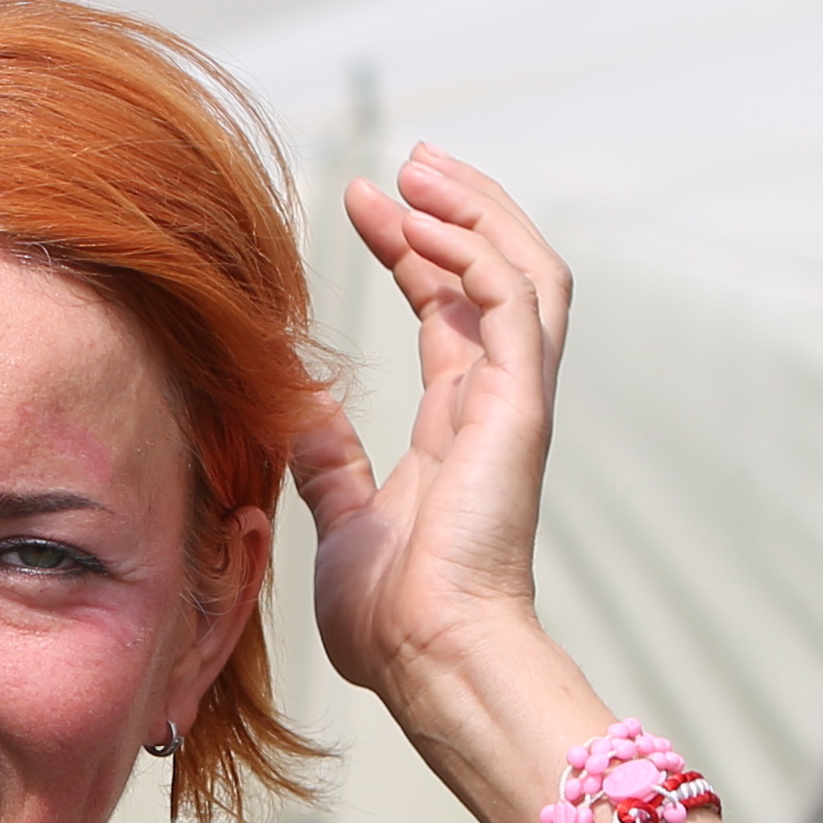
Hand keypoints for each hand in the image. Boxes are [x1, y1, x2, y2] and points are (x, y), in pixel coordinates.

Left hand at [292, 145, 569, 717]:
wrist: (428, 660)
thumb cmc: (391, 617)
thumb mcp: (342, 520)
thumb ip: (329, 465)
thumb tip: (301, 417)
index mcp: (457, 425)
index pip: (446, 310)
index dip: (410, 249)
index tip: (360, 203)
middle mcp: (493, 402)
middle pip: (491, 273)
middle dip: (453, 209)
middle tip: (404, 162)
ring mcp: (512, 401)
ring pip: (522, 271)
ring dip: (476, 211)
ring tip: (422, 169)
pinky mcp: (518, 406)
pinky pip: (512, 302)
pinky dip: (475, 252)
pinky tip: (425, 226)